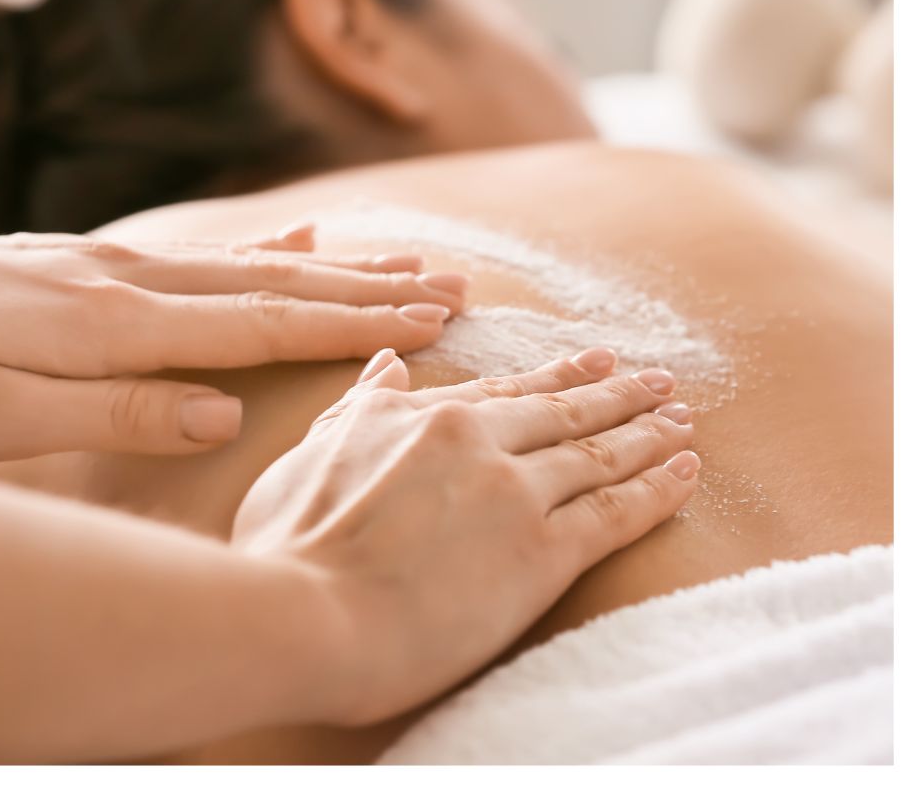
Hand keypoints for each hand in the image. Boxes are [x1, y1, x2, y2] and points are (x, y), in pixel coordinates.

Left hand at [0, 225, 466, 460]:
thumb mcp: (1, 416)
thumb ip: (122, 410)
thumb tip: (227, 406)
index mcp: (123, 322)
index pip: (268, 324)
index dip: (355, 323)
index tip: (432, 320)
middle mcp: (139, 278)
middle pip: (281, 283)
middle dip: (374, 286)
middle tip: (455, 284)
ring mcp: (123, 260)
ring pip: (256, 260)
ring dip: (340, 265)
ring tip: (408, 258)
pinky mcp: (103, 259)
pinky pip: (211, 250)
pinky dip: (271, 246)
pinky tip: (307, 239)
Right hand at [232, 347, 699, 725]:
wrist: (303, 614)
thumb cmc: (289, 544)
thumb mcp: (311, 453)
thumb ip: (358, 405)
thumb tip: (389, 362)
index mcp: (423, 417)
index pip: (505, 390)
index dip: (555, 375)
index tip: (592, 362)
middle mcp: (476, 440)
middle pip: (563, 410)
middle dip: (615, 393)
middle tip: (657, 379)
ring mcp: (513, 492)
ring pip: (597, 453)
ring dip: (645, 432)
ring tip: (682, 417)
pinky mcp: (542, 553)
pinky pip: (616, 512)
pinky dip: (657, 488)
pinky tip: (686, 470)